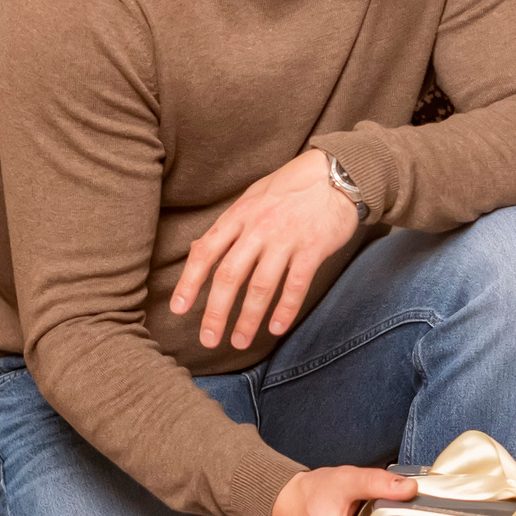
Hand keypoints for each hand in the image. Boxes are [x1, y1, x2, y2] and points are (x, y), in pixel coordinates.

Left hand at [171, 150, 359, 350]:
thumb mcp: (252, 198)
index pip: (206, 252)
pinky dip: (284, 310)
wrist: (336, 174)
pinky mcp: (313, 249)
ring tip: (240, 341)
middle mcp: (259, 228)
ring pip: (261, 286)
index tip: (179, 309)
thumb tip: (197, 250)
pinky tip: (276, 328)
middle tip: (208, 339)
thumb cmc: (290, 188)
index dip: (190, 282)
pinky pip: (295, 285)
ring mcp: (287, 239)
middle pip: (230, 276)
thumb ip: (228, 226)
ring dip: (248, 319)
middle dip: (216, 312)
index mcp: (239, 215)